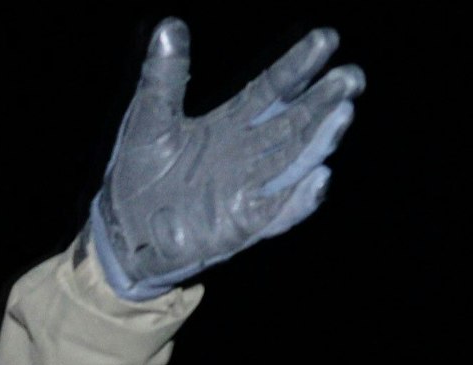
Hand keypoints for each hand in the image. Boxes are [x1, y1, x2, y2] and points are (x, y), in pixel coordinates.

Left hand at [91, 17, 365, 299]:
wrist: (121, 231)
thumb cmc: (138, 173)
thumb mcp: (149, 121)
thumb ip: (163, 79)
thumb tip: (170, 25)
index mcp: (229, 124)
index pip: (272, 90)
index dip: (298, 66)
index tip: (326, 38)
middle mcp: (248, 154)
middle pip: (294, 122)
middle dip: (323, 100)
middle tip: (352, 77)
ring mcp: (249, 190)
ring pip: (294, 161)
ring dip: (319, 140)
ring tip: (343, 114)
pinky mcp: (242, 226)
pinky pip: (279, 212)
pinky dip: (300, 200)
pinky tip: (320, 178)